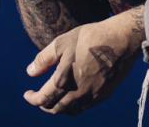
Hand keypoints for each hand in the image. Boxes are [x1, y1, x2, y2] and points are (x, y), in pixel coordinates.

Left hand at [23, 18, 140, 115]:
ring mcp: (92, 96)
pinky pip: (85, 107)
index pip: (43, 98)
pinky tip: (73, 94)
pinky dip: (74, 105)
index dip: (32, 99)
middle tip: (39, 97)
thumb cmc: (89, 37)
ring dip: (59, 107)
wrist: (121, 40)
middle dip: (44, 105)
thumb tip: (30, 72)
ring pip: (71, 111)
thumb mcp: (61, 43)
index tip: (27, 94)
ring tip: (55, 98)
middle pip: (56, 109)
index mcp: (64, 80)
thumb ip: (43, 59)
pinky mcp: (104, 94)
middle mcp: (77, 93)